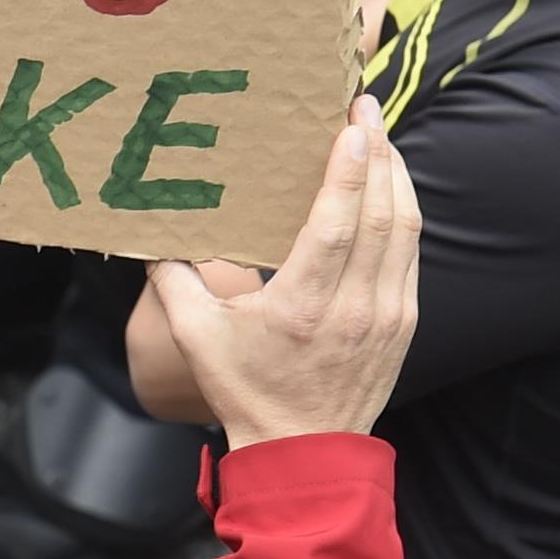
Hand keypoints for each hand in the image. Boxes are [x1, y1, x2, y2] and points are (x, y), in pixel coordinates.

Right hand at [137, 102, 422, 448]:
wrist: (303, 448)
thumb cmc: (246, 391)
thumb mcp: (196, 338)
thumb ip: (172, 281)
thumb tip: (150, 236)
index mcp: (303, 307)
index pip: (337, 226)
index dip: (348, 172)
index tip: (350, 127)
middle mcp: (356, 308)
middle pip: (381, 216)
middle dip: (379, 155)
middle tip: (365, 109)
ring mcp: (387, 314)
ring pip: (404, 230)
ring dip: (396, 177)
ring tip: (379, 136)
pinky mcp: (403, 321)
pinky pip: (409, 253)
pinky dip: (400, 211)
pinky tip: (387, 188)